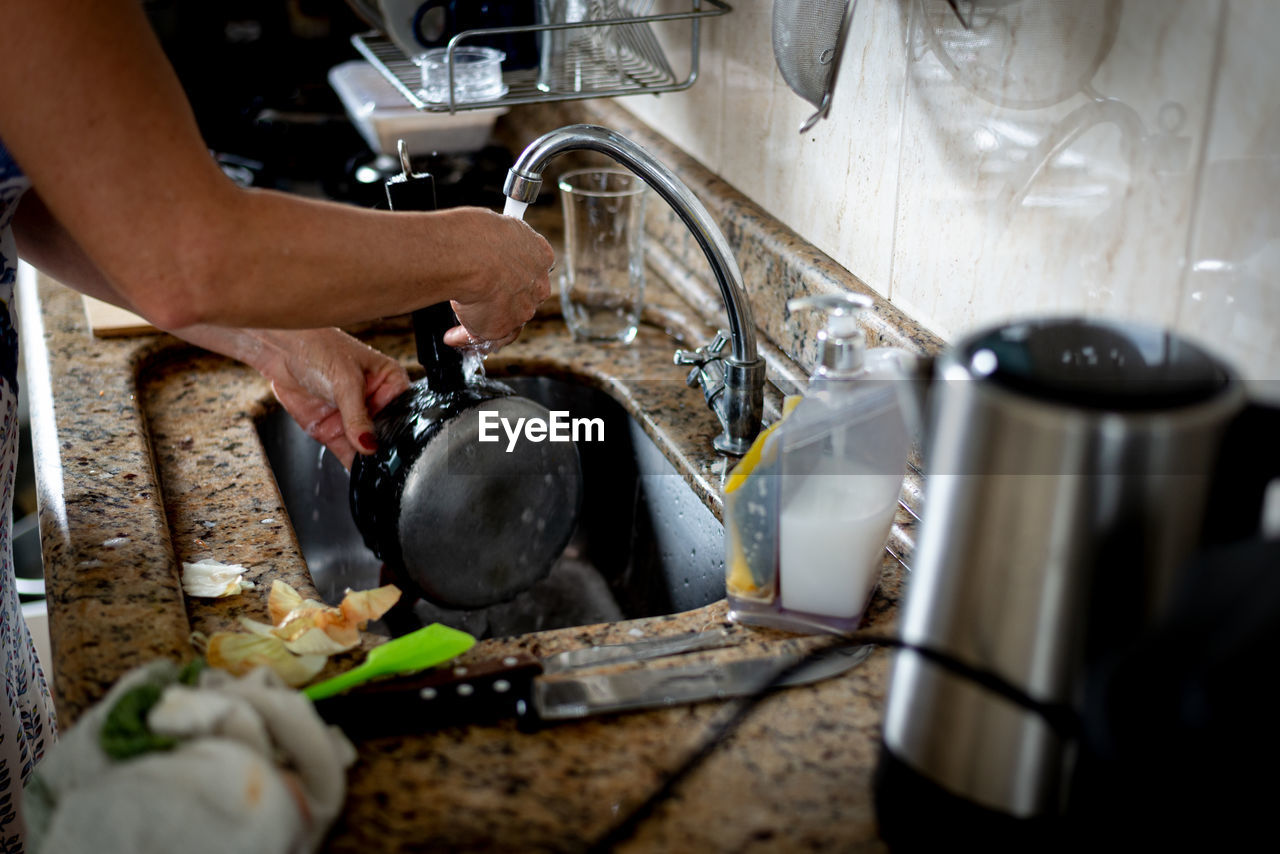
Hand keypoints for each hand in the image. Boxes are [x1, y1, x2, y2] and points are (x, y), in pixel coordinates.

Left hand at [256, 329, 409, 468]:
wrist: (280, 348)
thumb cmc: (318, 347)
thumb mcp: (345, 380)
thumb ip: (357, 416)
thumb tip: (368, 445)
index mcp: (390, 382)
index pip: (403, 412)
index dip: (401, 429)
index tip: (396, 446)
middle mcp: (375, 401)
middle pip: (387, 433)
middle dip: (383, 447)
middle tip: (380, 458)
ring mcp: (354, 418)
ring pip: (367, 447)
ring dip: (369, 459)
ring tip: (370, 467)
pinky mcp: (334, 429)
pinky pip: (348, 452)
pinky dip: (353, 464)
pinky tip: (359, 471)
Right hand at [441, 210, 553, 350]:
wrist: (474, 254)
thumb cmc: (480, 233)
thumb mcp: (496, 226)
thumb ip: (496, 240)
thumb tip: (482, 238)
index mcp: (540, 255)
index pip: (530, 269)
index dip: (513, 273)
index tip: (499, 273)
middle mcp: (537, 286)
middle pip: (521, 298)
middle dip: (502, 301)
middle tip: (481, 301)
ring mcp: (521, 310)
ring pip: (506, 321)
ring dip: (485, 322)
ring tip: (465, 324)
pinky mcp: (501, 327)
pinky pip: (483, 336)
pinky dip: (466, 336)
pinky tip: (454, 336)